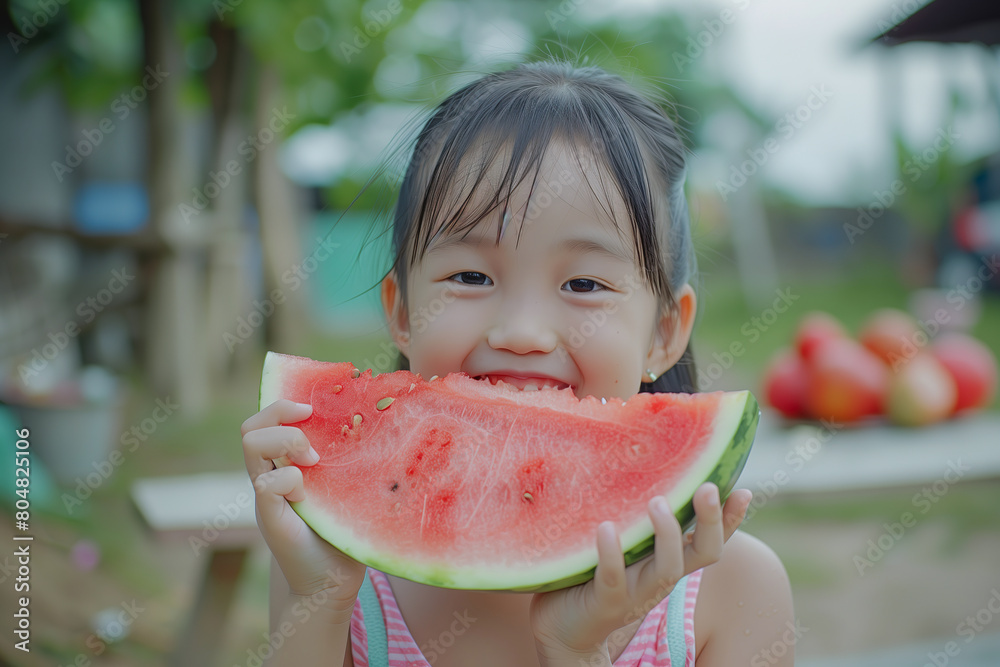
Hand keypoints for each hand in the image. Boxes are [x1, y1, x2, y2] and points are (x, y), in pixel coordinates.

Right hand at [242, 399, 367, 609]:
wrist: (333, 579)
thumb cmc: (346, 530)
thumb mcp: (348, 486)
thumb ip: (351, 460)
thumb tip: (387, 419)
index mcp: (286, 465)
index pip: (265, 421)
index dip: (283, 404)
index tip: (313, 407)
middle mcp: (270, 475)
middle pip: (251, 426)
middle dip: (280, 415)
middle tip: (313, 440)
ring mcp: (267, 495)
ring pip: (251, 444)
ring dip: (285, 442)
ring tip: (313, 462)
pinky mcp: (270, 516)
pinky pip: (266, 483)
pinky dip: (290, 480)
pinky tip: (308, 496)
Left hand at [529, 483, 751, 661]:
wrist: (563, 626)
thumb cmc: (593, 573)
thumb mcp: (623, 545)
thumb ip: (636, 518)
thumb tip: (644, 469)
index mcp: (668, 561)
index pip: (710, 540)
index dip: (731, 520)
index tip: (744, 490)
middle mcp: (660, 578)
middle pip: (704, 554)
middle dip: (711, 522)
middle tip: (707, 488)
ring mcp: (636, 593)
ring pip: (668, 569)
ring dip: (667, 535)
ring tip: (657, 502)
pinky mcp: (606, 602)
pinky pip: (614, 578)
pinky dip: (612, 554)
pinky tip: (607, 528)